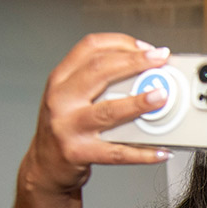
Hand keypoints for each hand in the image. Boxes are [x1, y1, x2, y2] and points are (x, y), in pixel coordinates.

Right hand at [24, 33, 173, 194]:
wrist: (45, 165)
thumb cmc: (65, 128)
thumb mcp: (70, 97)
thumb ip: (98, 83)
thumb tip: (143, 73)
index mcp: (60, 79)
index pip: (90, 48)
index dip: (121, 43)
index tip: (147, 48)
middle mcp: (61, 98)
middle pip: (100, 71)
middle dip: (135, 62)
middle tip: (160, 61)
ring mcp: (69, 126)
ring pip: (108, 111)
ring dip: (138, 103)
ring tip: (161, 97)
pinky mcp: (79, 153)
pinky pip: (117, 152)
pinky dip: (142, 153)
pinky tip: (160, 150)